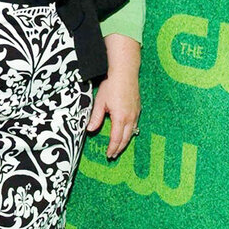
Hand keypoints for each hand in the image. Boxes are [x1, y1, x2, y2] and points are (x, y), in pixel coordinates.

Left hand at [85, 34, 141, 158]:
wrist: (125, 72)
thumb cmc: (111, 85)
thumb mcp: (100, 102)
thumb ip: (96, 117)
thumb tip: (90, 130)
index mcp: (120, 118)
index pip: (116, 138)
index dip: (112, 148)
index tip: (108, 155)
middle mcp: (130, 117)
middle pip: (126, 138)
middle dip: (119, 148)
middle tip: (113, 155)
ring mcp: (136, 113)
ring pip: (132, 132)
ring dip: (125, 141)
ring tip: (119, 147)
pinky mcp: (138, 108)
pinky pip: (135, 124)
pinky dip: (130, 132)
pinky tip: (126, 133)